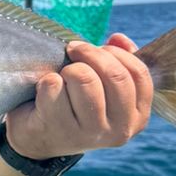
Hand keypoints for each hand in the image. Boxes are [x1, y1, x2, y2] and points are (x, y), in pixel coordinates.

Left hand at [4, 34, 152, 160]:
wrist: (38, 137)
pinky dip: (46, 80)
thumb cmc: (74, 106)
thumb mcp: (103, 88)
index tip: (96, 48)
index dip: (115, 53)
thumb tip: (119, 39)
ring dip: (68, 69)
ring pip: (84, 78)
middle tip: (73, 51)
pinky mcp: (59, 128)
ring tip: (62, 76)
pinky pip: (53, 86)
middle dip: (90, 53)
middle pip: (114, 75)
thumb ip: (118, 63)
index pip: (137, 74)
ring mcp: (89, 133)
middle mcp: (119, 130)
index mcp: (137, 118)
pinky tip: (44, 91)